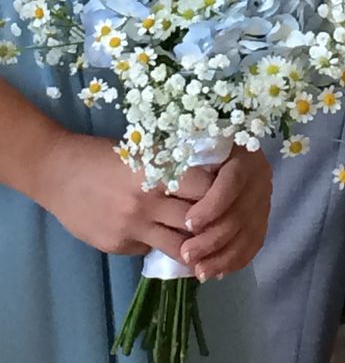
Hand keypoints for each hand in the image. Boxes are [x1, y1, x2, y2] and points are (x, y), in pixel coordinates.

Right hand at [35, 132, 212, 257]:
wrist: (57, 173)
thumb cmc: (102, 155)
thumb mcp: (141, 152)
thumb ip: (170, 168)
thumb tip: (204, 181)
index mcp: (156, 172)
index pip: (204, 188)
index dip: (220, 192)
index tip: (229, 192)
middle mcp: (148, 202)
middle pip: (197, 220)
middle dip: (214, 223)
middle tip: (225, 222)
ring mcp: (133, 227)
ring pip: (179, 246)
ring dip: (195, 246)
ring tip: (206, 244)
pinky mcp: (119, 245)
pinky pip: (151, 250)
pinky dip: (162, 245)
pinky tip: (166, 240)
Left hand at [180, 146, 272, 281]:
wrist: (221, 148)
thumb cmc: (195, 146)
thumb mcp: (191, 147)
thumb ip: (186, 164)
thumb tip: (171, 189)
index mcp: (242, 154)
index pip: (232, 182)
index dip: (212, 205)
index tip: (188, 223)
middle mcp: (259, 175)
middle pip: (240, 212)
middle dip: (213, 238)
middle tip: (187, 254)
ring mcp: (264, 196)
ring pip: (249, 233)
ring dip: (224, 256)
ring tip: (200, 271)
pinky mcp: (263, 215)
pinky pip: (255, 242)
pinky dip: (236, 260)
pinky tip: (217, 272)